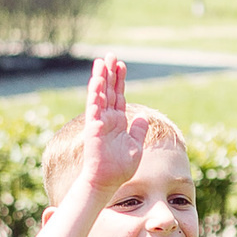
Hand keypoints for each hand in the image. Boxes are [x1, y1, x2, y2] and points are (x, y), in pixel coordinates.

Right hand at [75, 58, 149, 195]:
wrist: (108, 181)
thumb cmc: (120, 167)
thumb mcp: (135, 146)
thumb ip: (138, 131)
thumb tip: (143, 118)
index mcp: (118, 122)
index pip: (119, 96)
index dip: (120, 80)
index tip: (121, 65)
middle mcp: (107, 119)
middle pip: (109, 91)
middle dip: (110, 73)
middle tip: (110, 55)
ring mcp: (99, 122)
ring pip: (100, 95)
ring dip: (100, 78)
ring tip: (101, 61)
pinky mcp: (94, 127)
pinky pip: (94, 108)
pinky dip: (95, 94)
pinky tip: (97, 81)